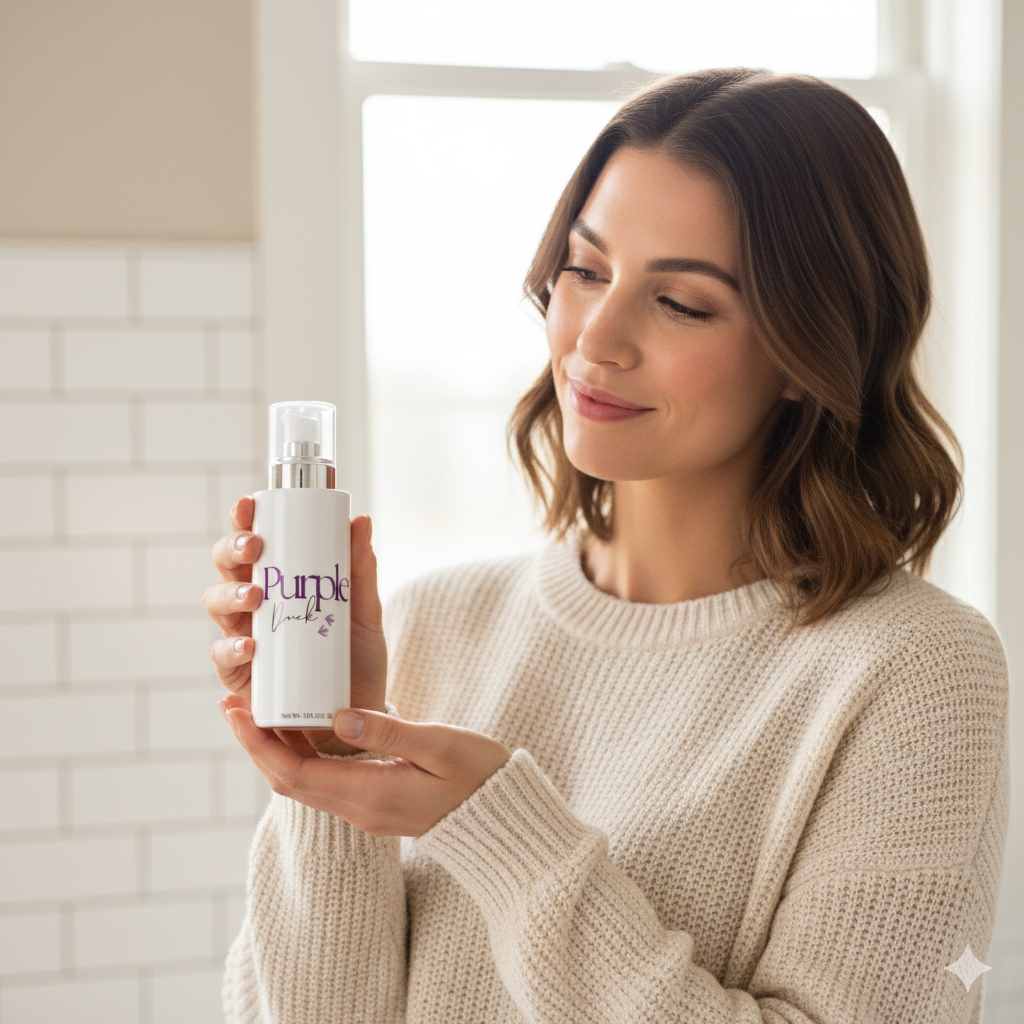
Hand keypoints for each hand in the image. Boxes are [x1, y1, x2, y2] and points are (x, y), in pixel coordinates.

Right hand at [204, 495, 387, 757]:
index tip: (249, 504)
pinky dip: (232, 648)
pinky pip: (224, 657)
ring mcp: (243, 638)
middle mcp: (254, 606)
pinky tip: (250, 646)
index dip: (244, 520)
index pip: (253, 543)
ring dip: (230, 595)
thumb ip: (361, 570)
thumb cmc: (356, 661)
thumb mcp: (364, 613)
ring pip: (217, 606)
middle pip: (227, 568)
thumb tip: (360, 520)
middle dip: (232, 551)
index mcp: (278, 582)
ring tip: (254, 596)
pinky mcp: (241, 677)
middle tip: (254, 548)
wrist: (358, 718)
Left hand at [219, 693, 511, 837]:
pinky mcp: (376, 803)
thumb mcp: (439, 744)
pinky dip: (303, 756)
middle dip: (256, 744)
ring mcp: (366, 810)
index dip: (258, 743)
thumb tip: (336, 716)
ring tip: (258, 712)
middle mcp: (359, 808)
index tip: (235, 711)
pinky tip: (302, 729)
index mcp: (369, 794)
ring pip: (304, 782)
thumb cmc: (479, 774)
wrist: (503, 816)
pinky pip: (324, 782)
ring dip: (277, 750)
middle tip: (232, 705)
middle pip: (289, 781)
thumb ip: (387, 731)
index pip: (293, 774)